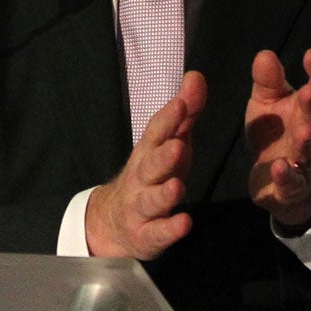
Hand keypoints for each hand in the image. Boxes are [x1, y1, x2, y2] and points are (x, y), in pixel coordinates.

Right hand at [85, 71, 206, 258]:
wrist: (114, 222)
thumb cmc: (152, 176)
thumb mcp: (169, 144)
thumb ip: (184, 114)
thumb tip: (196, 76)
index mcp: (148, 153)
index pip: (155, 134)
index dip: (167, 119)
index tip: (181, 104)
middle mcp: (141, 178)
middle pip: (150, 166)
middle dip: (162, 157)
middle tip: (178, 147)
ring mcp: (141, 207)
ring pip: (150, 200)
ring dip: (163, 194)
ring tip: (176, 187)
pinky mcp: (146, 235)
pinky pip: (157, 233)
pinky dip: (169, 229)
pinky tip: (184, 223)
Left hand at [245, 47, 310, 227]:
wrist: (280, 180)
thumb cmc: (279, 132)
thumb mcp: (268, 103)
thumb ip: (268, 82)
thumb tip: (265, 54)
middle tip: (309, 93)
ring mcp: (306, 162)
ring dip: (308, 142)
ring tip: (303, 133)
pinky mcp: (292, 186)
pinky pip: (292, 182)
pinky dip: (287, 176)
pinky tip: (279, 168)